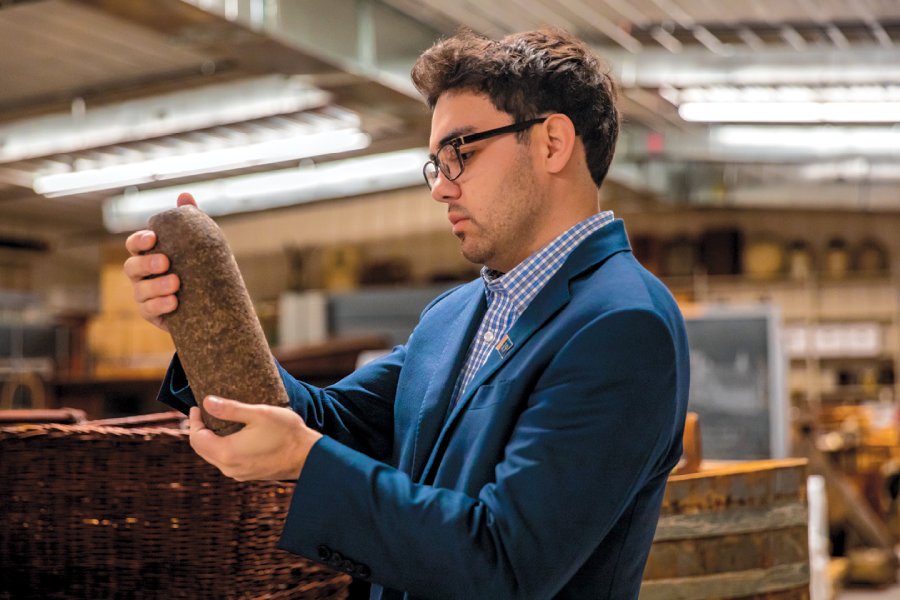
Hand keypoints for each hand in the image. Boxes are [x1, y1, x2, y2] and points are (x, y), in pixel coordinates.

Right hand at [122, 193, 196, 331]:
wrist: (210, 302)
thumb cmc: (196, 267)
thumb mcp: (196, 245)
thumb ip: (189, 221)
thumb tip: (184, 196)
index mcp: (148, 254)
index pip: (134, 244)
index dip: (140, 240)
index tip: (153, 237)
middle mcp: (141, 275)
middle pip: (132, 266)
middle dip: (147, 263)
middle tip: (166, 262)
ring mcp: (144, 295)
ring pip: (140, 291)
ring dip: (156, 286)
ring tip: (176, 283)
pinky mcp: (152, 314)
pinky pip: (148, 310)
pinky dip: (159, 306)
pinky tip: (174, 302)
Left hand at [189, 396, 322, 481]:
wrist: (308, 456)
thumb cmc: (286, 432)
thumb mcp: (258, 413)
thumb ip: (230, 408)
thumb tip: (207, 402)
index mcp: (227, 452)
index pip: (196, 438)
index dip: (194, 421)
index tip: (197, 407)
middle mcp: (229, 467)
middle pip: (202, 449)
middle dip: (200, 431)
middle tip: (204, 412)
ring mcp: (239, 473)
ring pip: (214, 456)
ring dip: (211, 440)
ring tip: (218, 422)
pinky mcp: (248, 475)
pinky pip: (227, 461)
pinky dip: (223, 448)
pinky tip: (233, 436)